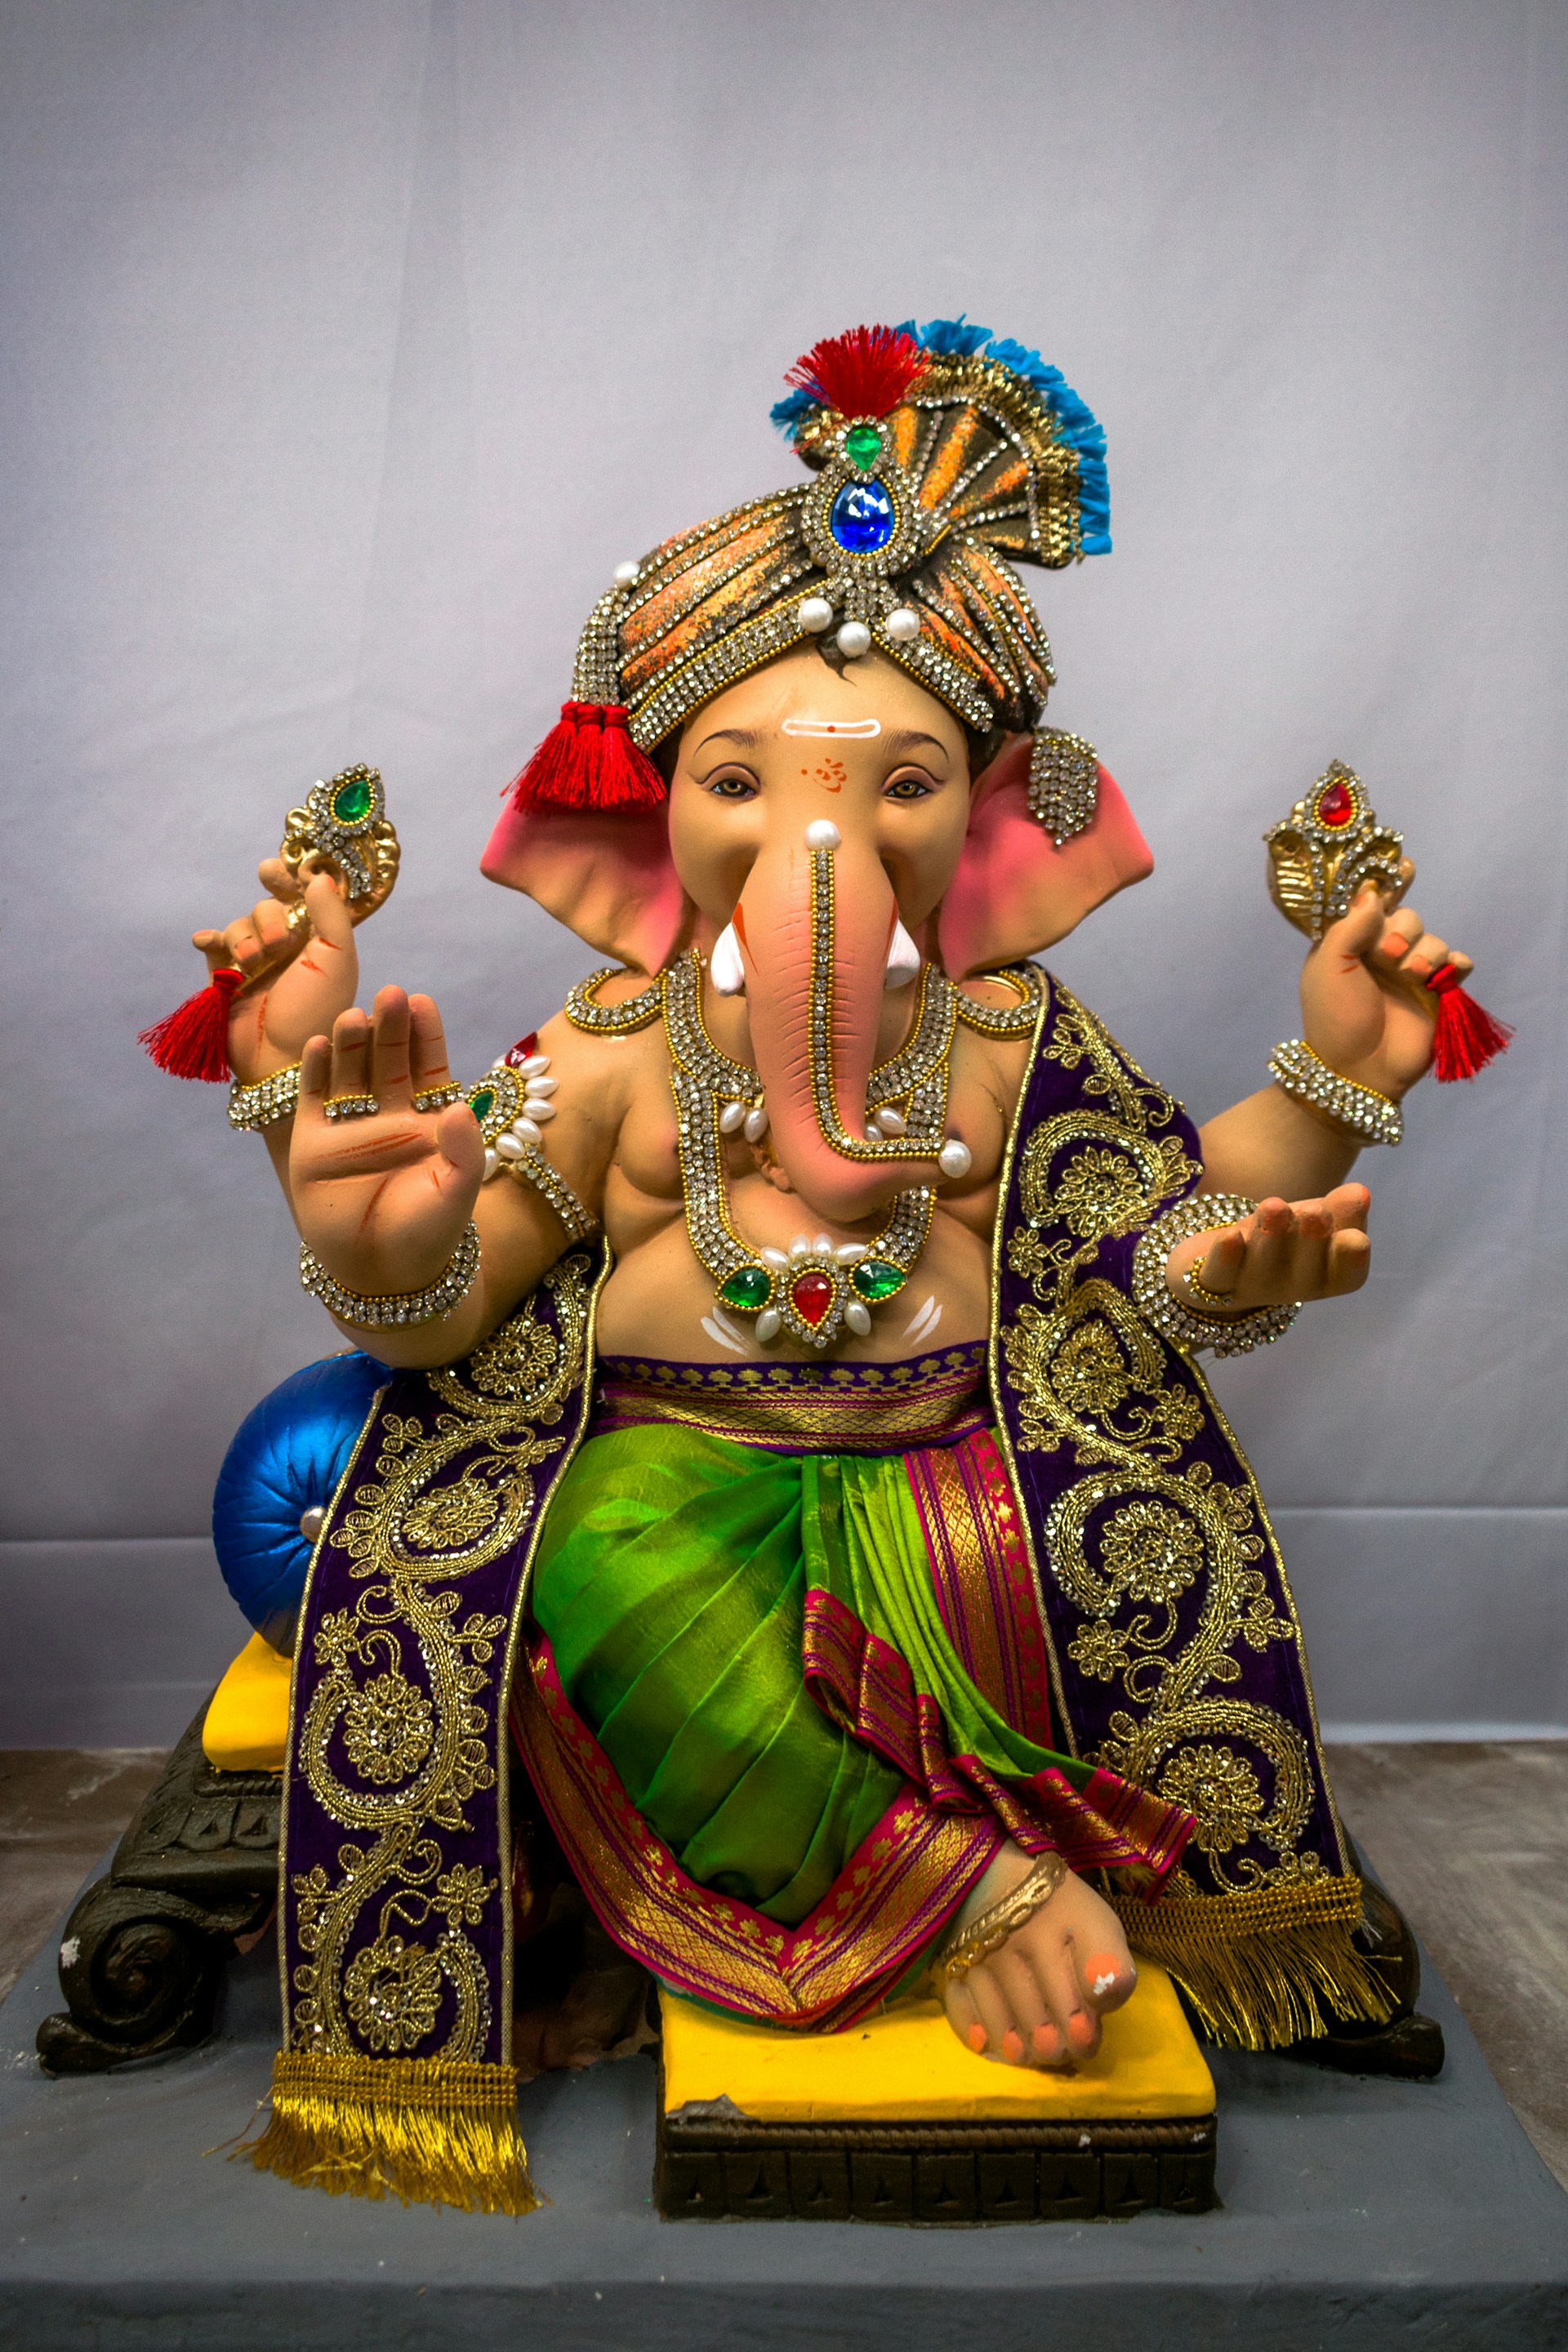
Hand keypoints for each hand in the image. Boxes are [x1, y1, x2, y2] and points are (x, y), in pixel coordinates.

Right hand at [191, 859, 357, 1082]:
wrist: (279, 1057)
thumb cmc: (316, 1010)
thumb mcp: (336, 958)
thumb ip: (331, 912)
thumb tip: (316, 873)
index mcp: (318, 940)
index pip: (302, 895)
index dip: (290, 877)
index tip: (280, 872)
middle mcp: (287, 947)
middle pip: (269, 905)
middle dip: (269, 915)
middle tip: (277, 939)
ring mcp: (254, 961)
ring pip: (241, 923)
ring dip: (246, 938)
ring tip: (255, 964)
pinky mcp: (225, 976)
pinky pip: (213, 943)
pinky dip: (210, 938)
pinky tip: (207, 942)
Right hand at [291, 987, 483, 1298]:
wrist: (382, 1272)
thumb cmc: (428, 1233)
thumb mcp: (455, 1192)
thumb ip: (462, 1152)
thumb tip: (460, 1106)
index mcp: (429, 1120)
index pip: (427, 1067)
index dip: (425, 1035)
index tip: (423, 1002)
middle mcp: (389, 1114)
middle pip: (388, 1059)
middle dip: (389, 1028)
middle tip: (390, 994)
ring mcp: (350, 1124)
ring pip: (350, 1071)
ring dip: (352, 1042)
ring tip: (355, 1016)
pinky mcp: (313, 1141)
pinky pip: (314, 1098)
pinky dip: (316, 1072)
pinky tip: (321, 1045)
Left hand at [1165, 1185, 1370, 1311]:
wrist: (1224, 1258)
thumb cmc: (1284, 1237)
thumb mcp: (1313, 1218)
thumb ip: (1339, 1210)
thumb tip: (1359, 1192)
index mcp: (1324, 1275)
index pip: (1345, 1277)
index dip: (1350, 1262)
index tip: (1356, 1240)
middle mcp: (1291, 1288)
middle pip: (1305, 1274)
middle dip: (1310, 1242)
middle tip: (1314, 1213)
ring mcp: (1251, 1288)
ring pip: (1262, 1268)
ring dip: (1269, 1237)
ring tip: (1274, 1207)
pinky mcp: (1212, 1283)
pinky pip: (1219, 1276)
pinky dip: (1226, 1258)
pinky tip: (1231, 1236)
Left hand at [1298, 865, 1473, 1098]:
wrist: (1358, 1069)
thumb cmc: (1335, 1017)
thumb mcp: (1329, 966)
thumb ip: (1350, 925)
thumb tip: (1373, 891)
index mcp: (1351, 942)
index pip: (1373, 902)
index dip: (1388, 882)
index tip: (1403, 866)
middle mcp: (1382, 952)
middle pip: (1408, 916)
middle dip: (1403, 929)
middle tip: (1387, 955)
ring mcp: (1411, 973)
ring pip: (1434, 938)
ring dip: (1426, 953)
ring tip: (1411, 977)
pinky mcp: (1437, 993)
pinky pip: (1457, 964)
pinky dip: (1455, 965)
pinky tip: (1446, 975)